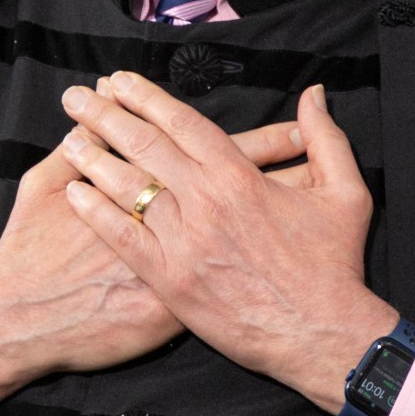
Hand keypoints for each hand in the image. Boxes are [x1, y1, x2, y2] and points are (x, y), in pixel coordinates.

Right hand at [0, 119, 304, 415]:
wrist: (22, 319)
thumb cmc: (28, 253)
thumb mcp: (41, 187)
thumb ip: (69, 151)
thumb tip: (88, 122)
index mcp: (148, 186)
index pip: (216, 150)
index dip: (262, 139)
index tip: (298, 125)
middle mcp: (171, 221)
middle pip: (244, 184)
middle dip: (286, 166)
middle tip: (324, 149)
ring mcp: (177, 265)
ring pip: (246, 233)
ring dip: (286, 212)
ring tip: (323, 196)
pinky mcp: (173, 305)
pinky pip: (231, 280)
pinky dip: (260, 266)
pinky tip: (288, 259)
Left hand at [61, 74, 395, 415]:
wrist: (319, 334)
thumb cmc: (334, 264)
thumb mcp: (345, 192)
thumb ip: (326, 138)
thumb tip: (315, 95)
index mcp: (239, 176)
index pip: (181, 123)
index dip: (147, 97)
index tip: (120, 80)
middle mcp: (204, 202)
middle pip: (145, 146)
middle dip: (107, 115)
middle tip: (78, 96)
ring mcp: (183, 243)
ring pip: (127, 189)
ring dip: (94, 158)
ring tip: (69, 137)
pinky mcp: (170, 281)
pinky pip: (124, 239)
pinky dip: (96, 213)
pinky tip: (75, 195)